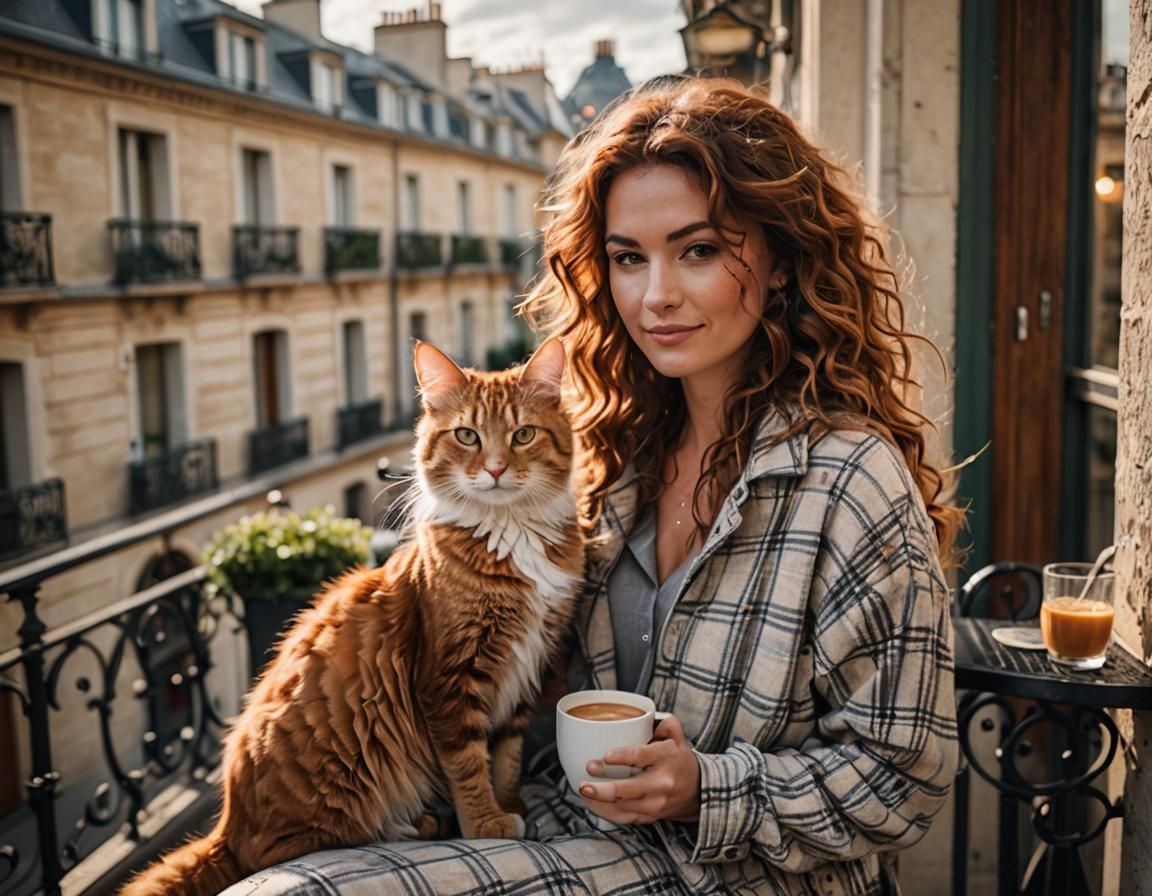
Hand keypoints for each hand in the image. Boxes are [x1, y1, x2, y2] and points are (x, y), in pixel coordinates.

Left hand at [577, 714, 700, 823]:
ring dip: (599, 802)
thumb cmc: (679, 760)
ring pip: (622, 807)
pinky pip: (624, 818)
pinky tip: (591, 803)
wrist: (697, 791)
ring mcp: (655, 803)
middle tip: (584, 783)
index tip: (606, 756)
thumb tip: (646, 717)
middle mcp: (660, 783)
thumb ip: (664, 723)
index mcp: (665, 758)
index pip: (641, 757)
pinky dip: (605, 812)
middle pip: (628, 790)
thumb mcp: (677, 737)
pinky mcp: (649, 816)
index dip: (622, 757)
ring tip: (583, 792)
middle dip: (603, 789)